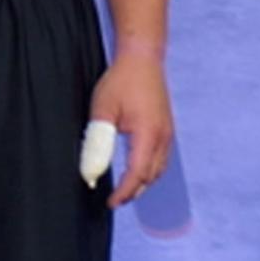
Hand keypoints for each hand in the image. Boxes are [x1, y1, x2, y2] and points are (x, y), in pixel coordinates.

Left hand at [89, 51, 172, 207]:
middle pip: (151, 176)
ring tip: (124, 190)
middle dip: (133, 191)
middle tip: (114, 200)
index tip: (110, 202)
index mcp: (148, 135)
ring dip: (142, 182)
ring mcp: (167, 133)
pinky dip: (149, 170)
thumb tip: (91, 170)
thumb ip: (97, 142)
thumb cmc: (121, 81)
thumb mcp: (102, 111)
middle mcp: (163, 138)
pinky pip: (161, 158)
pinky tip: (137, 170)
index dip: (124, 192)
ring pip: (158, 169)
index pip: (137, 174)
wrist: (142, 58)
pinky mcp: (166, 128)